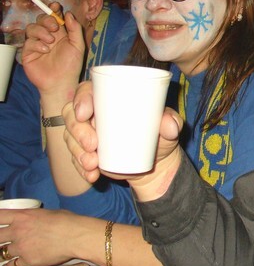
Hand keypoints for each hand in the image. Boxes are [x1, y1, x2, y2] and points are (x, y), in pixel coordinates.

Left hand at [0, 208, 75, 265]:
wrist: (77, 236)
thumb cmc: (67, 220)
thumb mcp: (48, 213)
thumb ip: (34, 217)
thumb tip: (33, 220)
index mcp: (22, 216)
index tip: (0, 223)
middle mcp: (17, 232)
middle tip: (4, 240)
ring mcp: (20, 247)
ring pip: (1, 253)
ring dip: (4, 253)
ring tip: (6, 254)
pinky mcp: (26, 261)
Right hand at [21, 7, 84, 96]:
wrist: (62, 82)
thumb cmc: (72, 65)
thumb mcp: (78, 45)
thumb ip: (75, 29)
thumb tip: (69, 14)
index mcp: (60, 33)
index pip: (54, 16)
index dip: (53, 9)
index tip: (55, 6)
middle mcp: (47, 36)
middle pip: (41, 19)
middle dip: (47, 19)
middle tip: (55, 27)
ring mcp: (37, 44)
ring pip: (32, 28)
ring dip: (41, 31)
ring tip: (50, 41)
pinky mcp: (28, 53)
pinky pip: (28, 42)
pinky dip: (37, 44)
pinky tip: (45, 50)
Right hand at [64, 80, 184, 199]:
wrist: (156, 162)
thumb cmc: (161, 134)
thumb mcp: (169, 126)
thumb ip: (172, 122)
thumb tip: (171, 126)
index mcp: (109, 98)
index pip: (86, 90)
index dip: (81, 99)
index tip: (85, 113)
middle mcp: (94, 114)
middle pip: (72, 116)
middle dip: (78, 131)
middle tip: (93, 145)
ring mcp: (87, 135)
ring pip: (71, 139)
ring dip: (77, 152)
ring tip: (93, 163)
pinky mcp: (86, 154)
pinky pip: (75, 160)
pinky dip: (80, 168)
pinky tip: (91, 174)